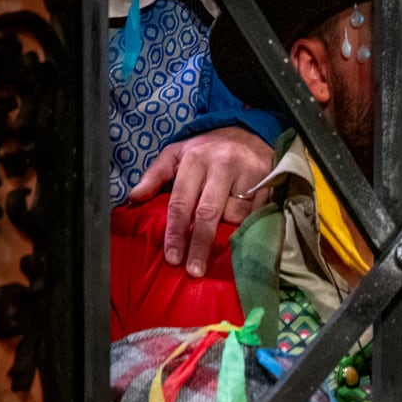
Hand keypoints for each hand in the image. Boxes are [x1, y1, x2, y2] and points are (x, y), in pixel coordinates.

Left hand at [127, 126, 274, 277]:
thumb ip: (155, 175)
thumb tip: (133, 198)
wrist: (250, 131)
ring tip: (224, 235)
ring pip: (236, 215)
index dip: (176, 233)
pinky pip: (258, 213)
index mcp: (195, 159)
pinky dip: (250, 224)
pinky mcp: (268, 181)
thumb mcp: (177, 152)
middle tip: (194, 270)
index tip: (173, 258)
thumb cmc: (208, 148)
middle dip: (200, 244)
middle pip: (208, 213)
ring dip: (229, 230)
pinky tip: (244, 229)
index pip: (181, 202)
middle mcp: (221, 165)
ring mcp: (247, 173)